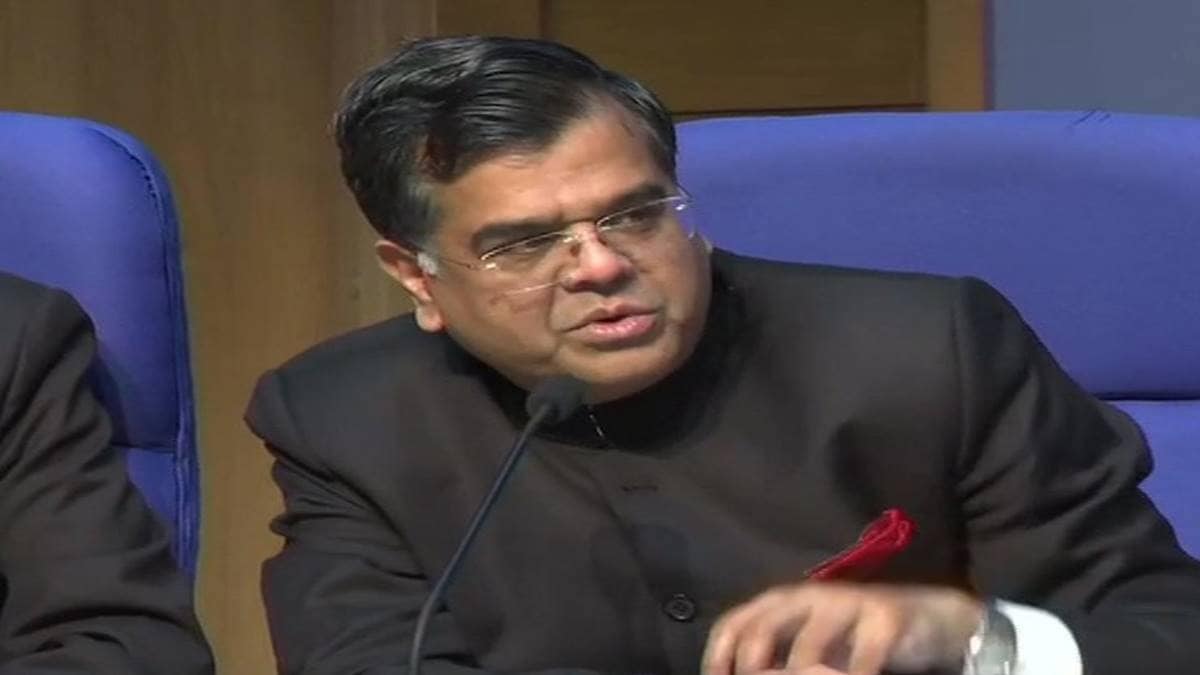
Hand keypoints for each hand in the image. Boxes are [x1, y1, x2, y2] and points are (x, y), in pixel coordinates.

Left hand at [702, 582, 982, 674]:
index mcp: (780, 601)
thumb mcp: (808, 645)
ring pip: (805, 650)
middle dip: (754, 672)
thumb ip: (775, 658)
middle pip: (759, 634)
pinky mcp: (884, 617)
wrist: (927, 618)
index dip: (717, 659)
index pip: (732, 625)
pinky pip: (860, 660)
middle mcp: (807, 597)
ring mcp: (846, 604)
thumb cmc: (854, 637)